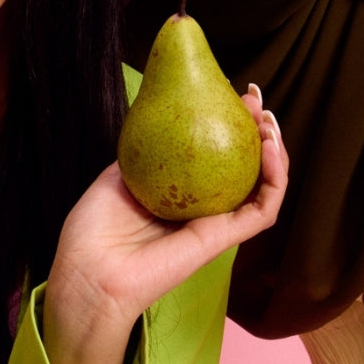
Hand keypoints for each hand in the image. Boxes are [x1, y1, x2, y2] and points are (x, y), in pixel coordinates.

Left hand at [43, 90, 287, 363]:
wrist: (88, 271)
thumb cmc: (93, 229)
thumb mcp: (117, 174)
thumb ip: (143, 150)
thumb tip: (160, 115)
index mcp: (180, 193)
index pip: (218, 154)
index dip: (232, 124)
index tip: (235, 92)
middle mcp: (203, 208)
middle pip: (247, 169)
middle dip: (259, 132)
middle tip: (256, 102)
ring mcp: (216, 225)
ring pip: (264, 189)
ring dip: (276, 154)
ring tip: (270, 125)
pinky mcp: (222, 241)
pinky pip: (261, 211)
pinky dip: (275, 182)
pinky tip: (271, 150)